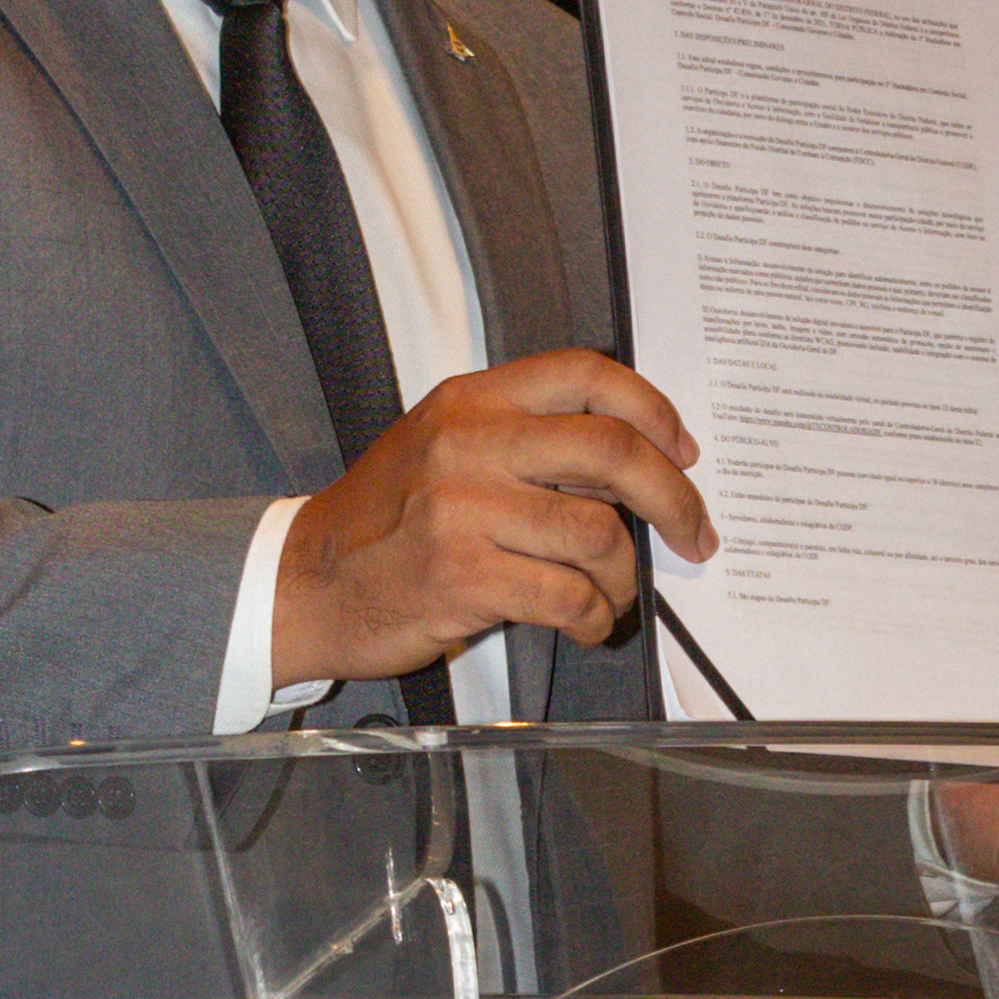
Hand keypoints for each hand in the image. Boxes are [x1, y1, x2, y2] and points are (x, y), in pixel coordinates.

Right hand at [271, 348, 716, 686]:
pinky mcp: (460, 575)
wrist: (304, 582)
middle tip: (694, 533)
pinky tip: (585, 625)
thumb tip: (634, 462)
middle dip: (673, 498)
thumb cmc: (386, 521)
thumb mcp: (445, 448)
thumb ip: (527, 441)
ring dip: (624, 578)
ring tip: (612, 596)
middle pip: (610, 450)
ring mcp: (462, 508)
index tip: (682, 450)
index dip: (651, 409)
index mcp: (472, 399)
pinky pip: (568, 596)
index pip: (585, 373)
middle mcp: (469, 441)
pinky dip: (594, 618)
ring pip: (598, 533)